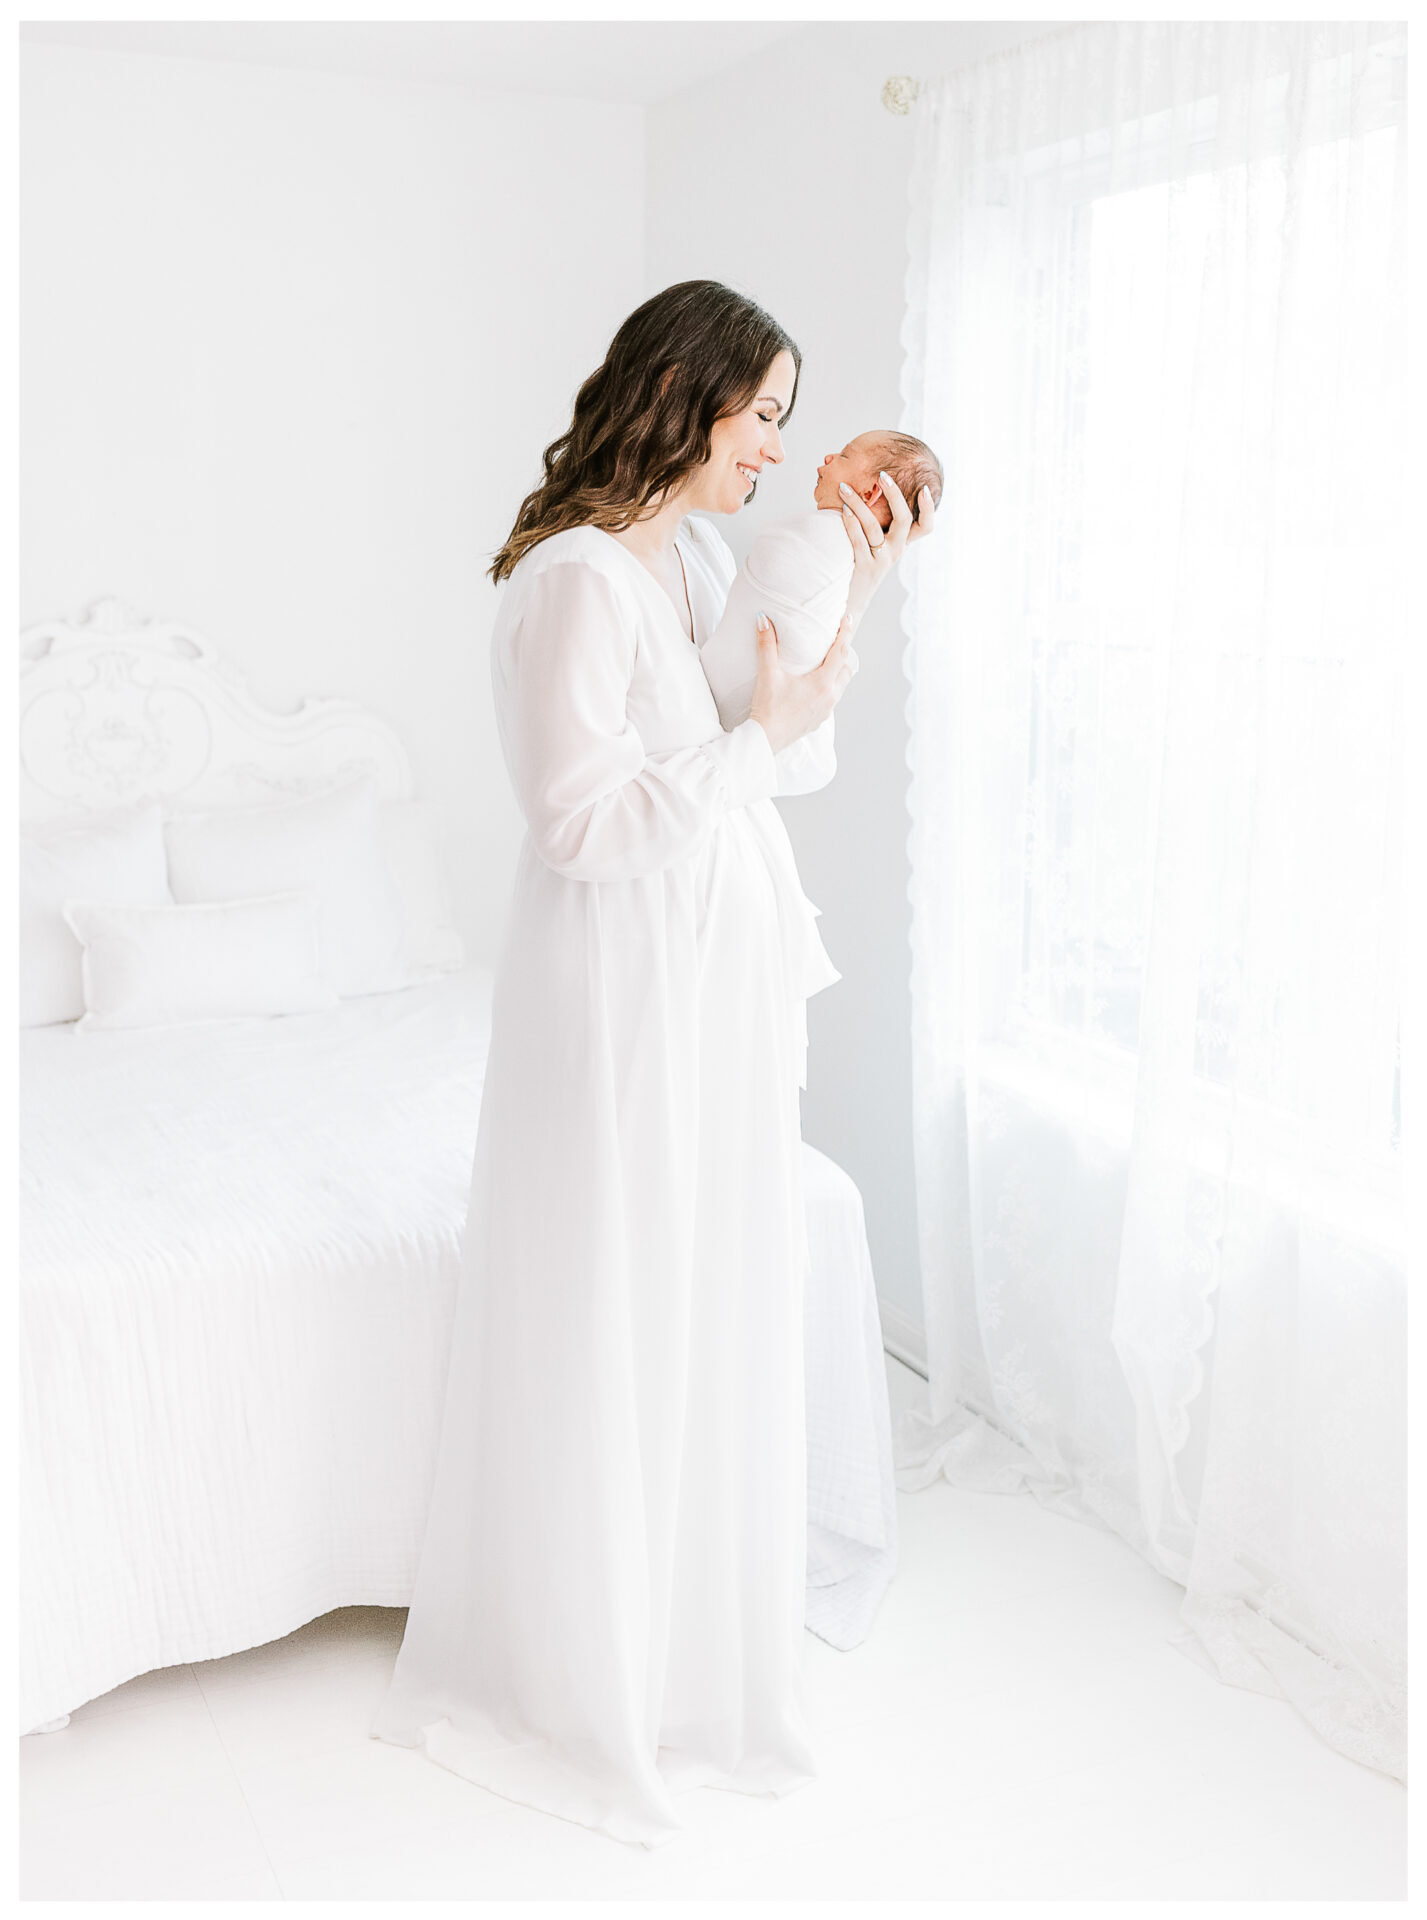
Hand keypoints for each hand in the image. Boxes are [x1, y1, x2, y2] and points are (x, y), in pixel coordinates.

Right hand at [749, 612, 857, 755]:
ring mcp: (825, 710)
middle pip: (846, 670)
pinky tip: (816, 687)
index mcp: (822, 683)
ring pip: (841, 686)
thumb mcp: (768, 675)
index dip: (845, 633)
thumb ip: (767, 646)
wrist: (765, 740)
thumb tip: (763, 620)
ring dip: (838, 673)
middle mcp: (829, 697)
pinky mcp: (818, 720)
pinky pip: (831, 700)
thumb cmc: (768, 709)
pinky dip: (830, 688)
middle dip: (844, 654)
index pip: (840, 652)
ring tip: (828, 663)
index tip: (848, 619)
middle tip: (837, 641)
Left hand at [838, 469, 937, 628]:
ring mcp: (880, 560)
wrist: (851, 601)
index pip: (925, 527)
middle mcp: (895, 552)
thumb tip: (871, 489)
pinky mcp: (864, 568)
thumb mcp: (876, 545)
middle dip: (895, 495)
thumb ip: (877, 523)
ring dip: (859, 504)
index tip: (924, 488)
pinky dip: (850, 523)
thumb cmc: (861, 564)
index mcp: (902, 544)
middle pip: (904, 519)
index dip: (928, 509)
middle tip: (883, 476)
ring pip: (873, 526)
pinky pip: (858, 541)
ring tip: (845, 489)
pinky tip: (842, 510)